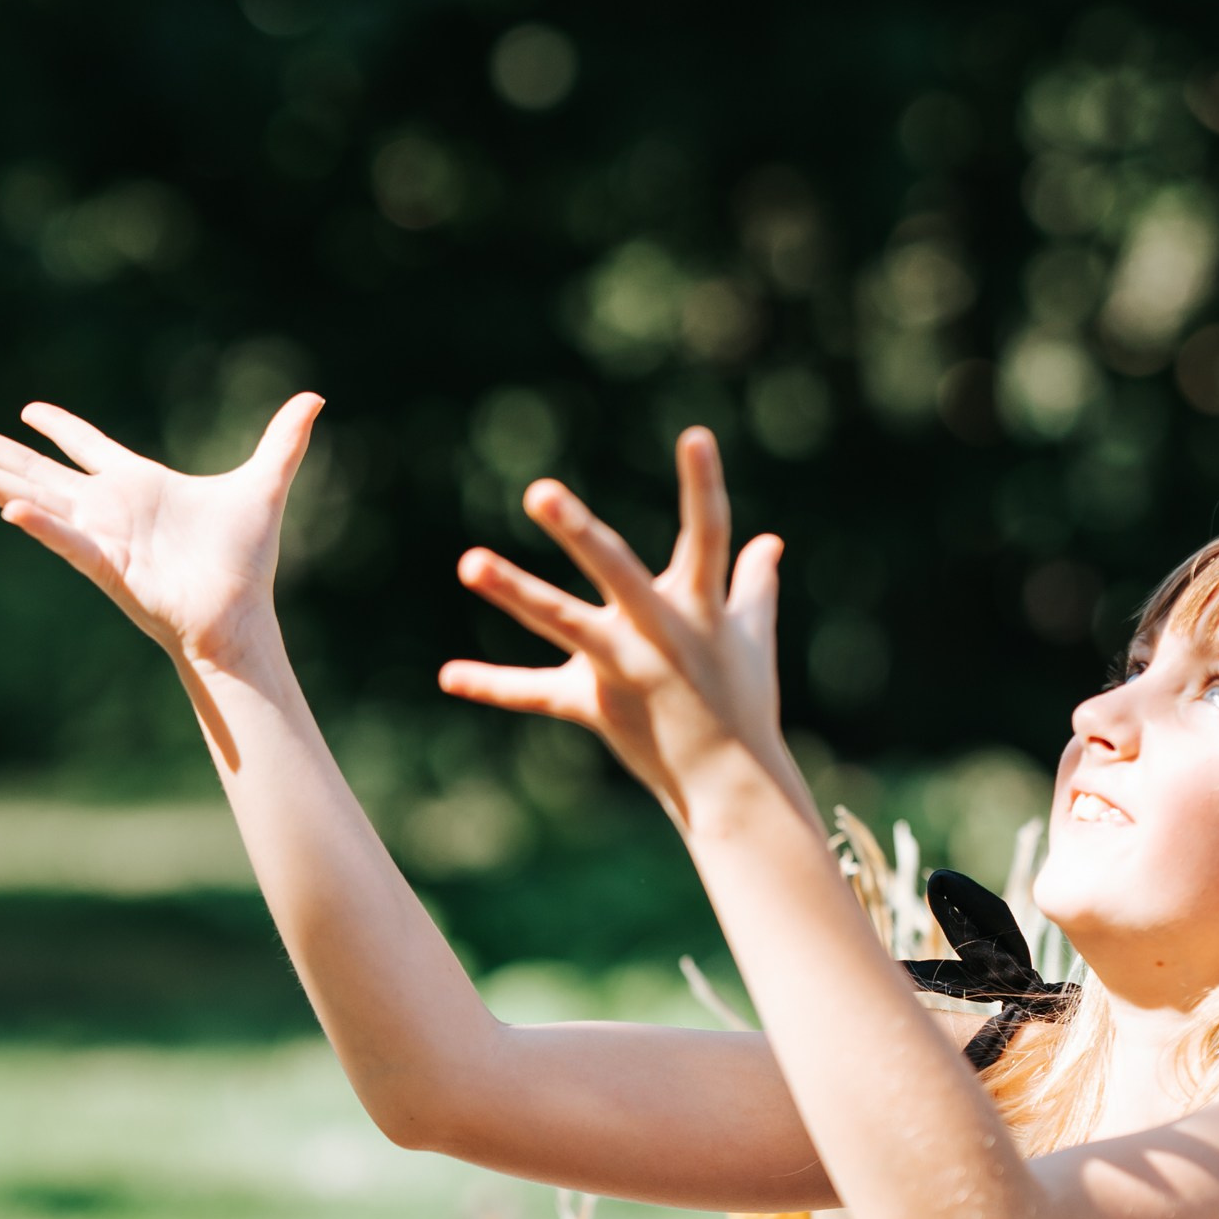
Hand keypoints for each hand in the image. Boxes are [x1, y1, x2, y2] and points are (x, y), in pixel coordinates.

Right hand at [0, 393, 319, 670]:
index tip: (28, 409)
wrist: (242, 617)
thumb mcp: (263, 485)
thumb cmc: (246, 562)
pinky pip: (65, 540)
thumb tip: (315, 398)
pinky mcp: (106, 565)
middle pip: (35, 469)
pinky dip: (39, 525)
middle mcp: (108, 508)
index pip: (87, 447)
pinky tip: (5, 506)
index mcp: (137, 484)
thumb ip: (283, 441)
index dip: (60, 427)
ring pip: (29, 499)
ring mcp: (100, 536)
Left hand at [441, 428, 794, 826]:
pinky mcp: (595, 704)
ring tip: (469, 562)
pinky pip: (538, 693)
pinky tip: (448, 676)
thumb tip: (770, 543)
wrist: (730, 784)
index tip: (694, 434)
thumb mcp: (753, 638)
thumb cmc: (744, 703)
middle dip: (580, 532)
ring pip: (563, 624)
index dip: (704, 484)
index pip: (708, 532)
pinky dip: (494, 685)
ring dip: (516, 592)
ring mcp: (623, 669)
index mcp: (701, 608)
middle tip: (540, 492)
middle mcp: (660, 633)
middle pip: (617, 572)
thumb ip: (753, 585)